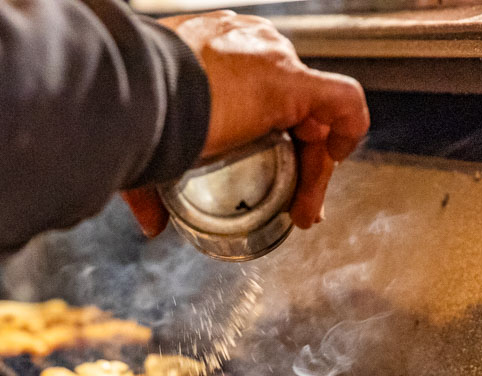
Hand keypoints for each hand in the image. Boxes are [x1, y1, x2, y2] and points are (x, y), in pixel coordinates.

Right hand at [123, 11, 368, 234]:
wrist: (136, 93)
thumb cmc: (132, 109)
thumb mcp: (147, 143)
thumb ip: (150, 185)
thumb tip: (151, 222)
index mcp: (210, 52)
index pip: (258, 95)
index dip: (269, 140)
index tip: (264, 178)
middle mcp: (246, 47)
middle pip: (290, 109)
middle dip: (298, 161)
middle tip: (294, 204)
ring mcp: (272, 60)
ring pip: (313, 115)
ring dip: (314, 167)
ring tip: (304, 207)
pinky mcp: (292, 80)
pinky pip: (341, 100)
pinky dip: (349, 129)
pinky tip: (336, 159)